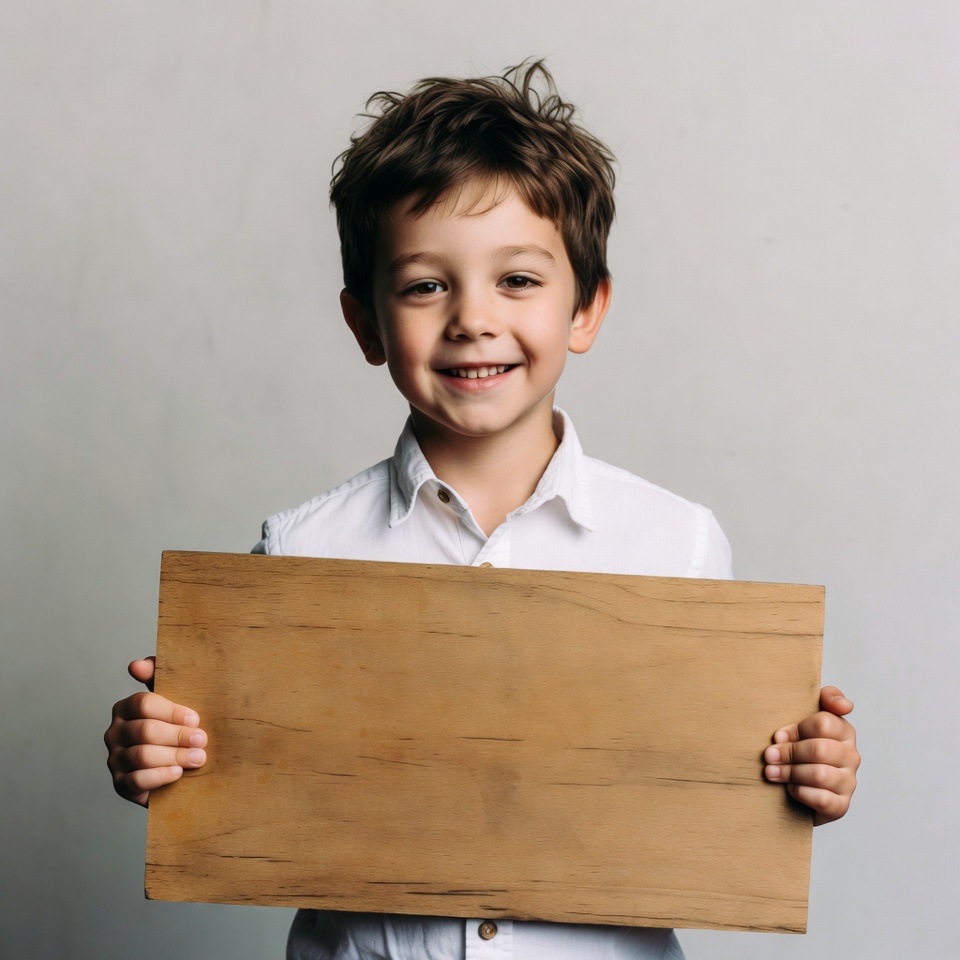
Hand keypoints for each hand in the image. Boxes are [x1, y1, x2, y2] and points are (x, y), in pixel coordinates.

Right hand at [104, 657, 206, 806]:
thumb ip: (158, 677)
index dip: (172, 711)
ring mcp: (115, 759)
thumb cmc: (176, 728)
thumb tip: (137, 664)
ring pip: (142, 755)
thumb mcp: (174, 701)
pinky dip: (160, 776)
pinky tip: (178, 773)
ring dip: (175, 756)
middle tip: (202, 740)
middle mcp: (114, 732)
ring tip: (198, 757)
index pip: (143, 703)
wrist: (179, 767)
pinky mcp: (120, 784)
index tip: (196, 719)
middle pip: (145, 730)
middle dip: (178, 736)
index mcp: (125, 708)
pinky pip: (137, 780)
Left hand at [764, 685, 858, 825]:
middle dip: (788, 752)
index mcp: (844, 731)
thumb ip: (826, 699)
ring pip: (819, 774)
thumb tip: (845, 705)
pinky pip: (821, 798)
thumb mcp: (807, 720)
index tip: (778, 736)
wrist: (798, 789)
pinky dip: (800, 792)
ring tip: (771, 772)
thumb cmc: (801, 748)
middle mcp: (851, 757)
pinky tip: (789, 788)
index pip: (824, 723)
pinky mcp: (841, 806)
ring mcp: (848, 783)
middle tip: (769, 756)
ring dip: (790, 772)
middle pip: (819, 749)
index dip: (796, 730)